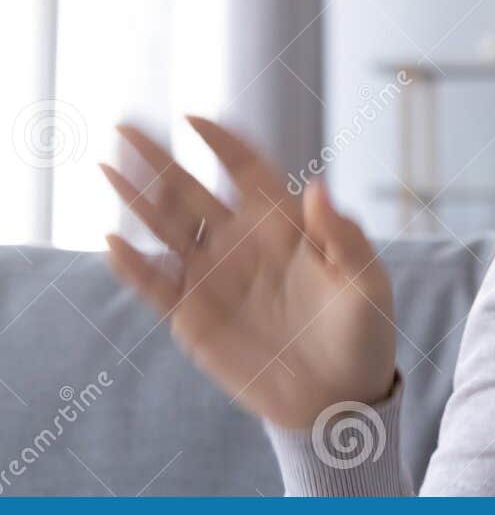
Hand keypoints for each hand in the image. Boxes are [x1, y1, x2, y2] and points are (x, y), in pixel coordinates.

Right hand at [99, 116, 396, 429]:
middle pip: (193, 189)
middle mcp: (243, 243)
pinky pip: (156, 286)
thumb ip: (343, 236)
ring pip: (166, 228)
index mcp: (284, 225)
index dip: (221, 142)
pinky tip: (112, 241)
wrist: (341, 396)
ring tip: (107, 165)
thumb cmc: (364, 333)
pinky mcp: (194, 317)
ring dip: (136, 198)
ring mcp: (215, 278)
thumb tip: (318, 186)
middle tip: (126, 124)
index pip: (246, 170)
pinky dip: (133, 266)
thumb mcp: (367, 282)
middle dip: (160, 157)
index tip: (193, 117)